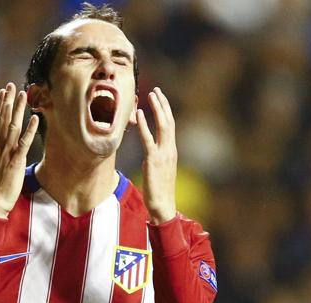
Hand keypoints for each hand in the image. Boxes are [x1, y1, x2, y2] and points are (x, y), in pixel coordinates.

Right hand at [0, 82, 38, 217]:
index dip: (0, 105)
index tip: (3, 92)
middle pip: (3, 119)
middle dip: (7, 101)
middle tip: (11, 85)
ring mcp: (6, 153)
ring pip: (12, 126)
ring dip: (18, 110)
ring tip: (23, 94)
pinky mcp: (15, 161)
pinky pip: (24, 143)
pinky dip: (29, 130)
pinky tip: (34, 117)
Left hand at [136, 87, 176, 223]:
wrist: (163, 205)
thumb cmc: (159, 190)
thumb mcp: (159, 169)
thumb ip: (156, 156)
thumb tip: (150, 150)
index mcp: (172, 151)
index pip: (170, 125)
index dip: (166, 110)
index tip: (160, 98)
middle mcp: (170, 149)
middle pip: (169, 121)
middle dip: (163, 104)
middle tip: (156, 90)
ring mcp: (163, 154)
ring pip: (162, 126)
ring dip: (156, 109)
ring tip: (150, 95)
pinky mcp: (154, 160)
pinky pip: (148, 139)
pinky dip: (144, 125)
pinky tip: (139, 114)